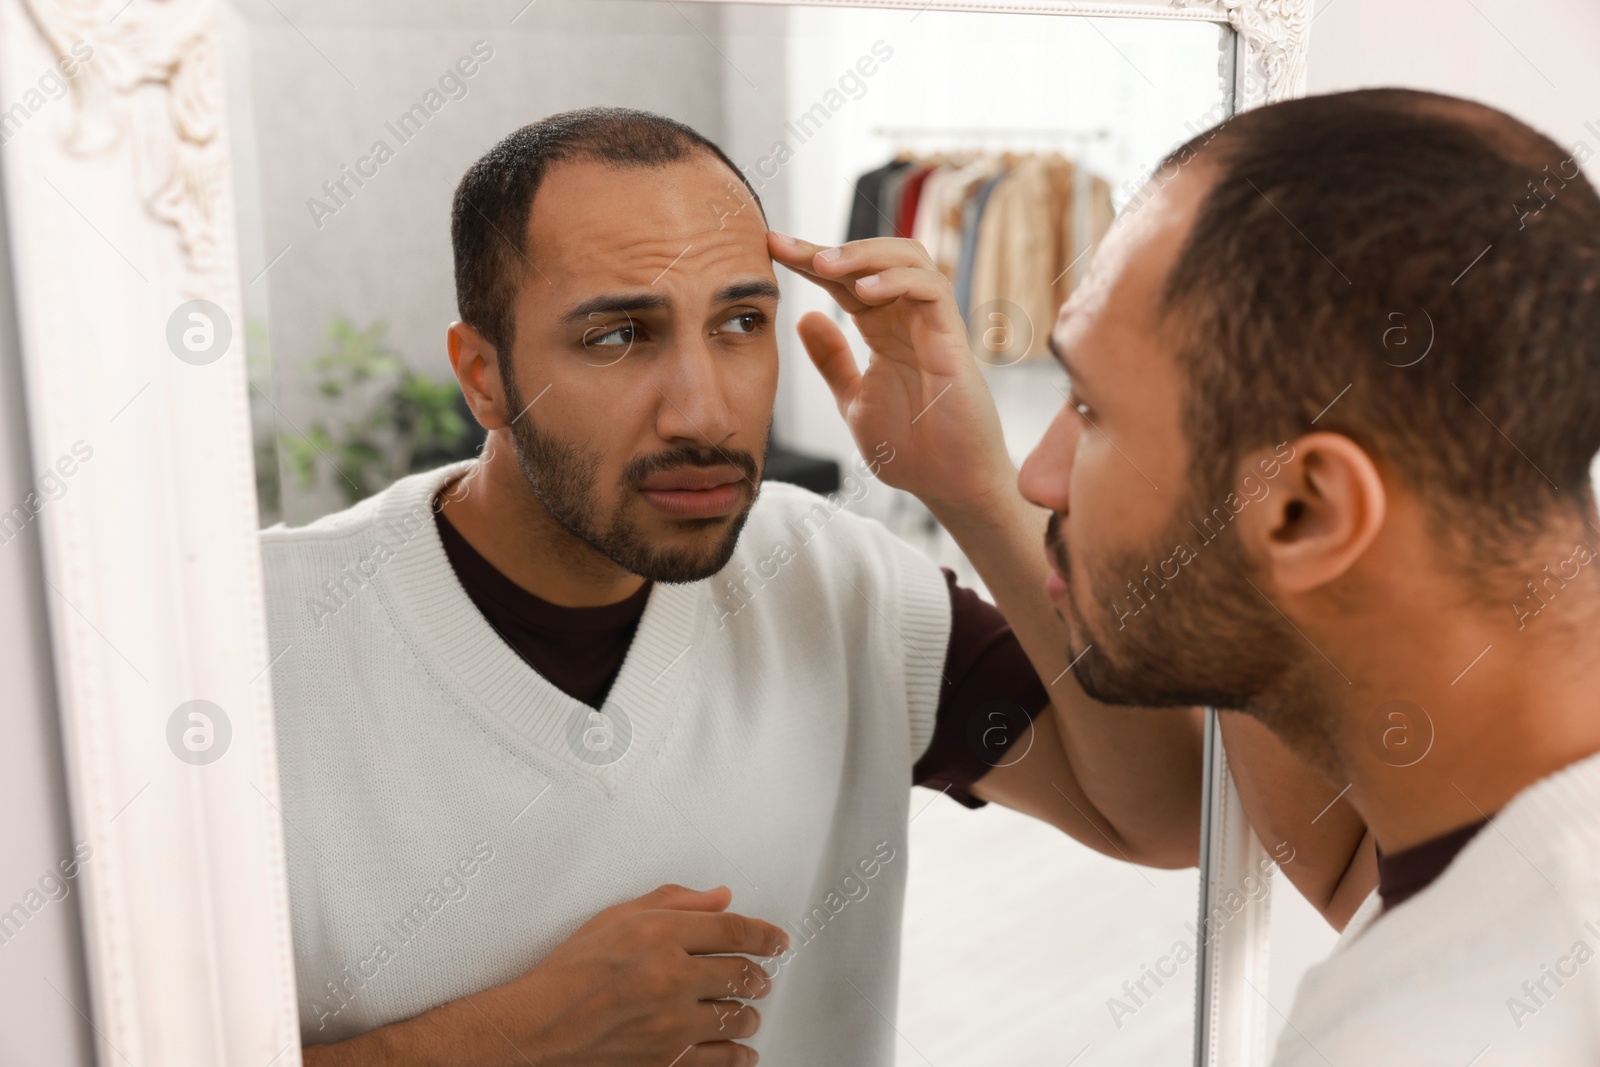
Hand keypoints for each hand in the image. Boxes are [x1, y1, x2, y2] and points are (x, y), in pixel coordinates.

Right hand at [304, 884, 785, 1066]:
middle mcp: (672, 979)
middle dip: (758, 974)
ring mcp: (673, 1026)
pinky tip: (742, 1052)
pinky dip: (738, 1055)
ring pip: (736, 1018)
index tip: (777, 939)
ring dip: (749, 1013)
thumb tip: (719, 898)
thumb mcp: (615, 918)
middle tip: (762, 975)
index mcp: (661, 936)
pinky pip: (720, 1060)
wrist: (535, 1031)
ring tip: (748, 1011)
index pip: (734, 930)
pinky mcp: (668, 1062)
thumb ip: (674, 902)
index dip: (764, 934)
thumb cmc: (567, 974)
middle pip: (741, 974)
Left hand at [766, 231, 1014, 512]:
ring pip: (908, 259)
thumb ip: (832, 360)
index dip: (809, 261)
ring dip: (864, 254)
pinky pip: (932, 289)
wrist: (948, 485)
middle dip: (828, 248)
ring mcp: (933, 326)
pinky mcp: (953, 339)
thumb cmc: (911, 448)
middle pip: (873, 259)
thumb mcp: (854, 399)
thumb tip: (805, 317)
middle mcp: (909, 320)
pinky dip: (898, 281)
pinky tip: (863, 292)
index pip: (845, 281)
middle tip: (787, 247)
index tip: (770, 250)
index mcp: (883, 331)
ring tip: (823, 264)